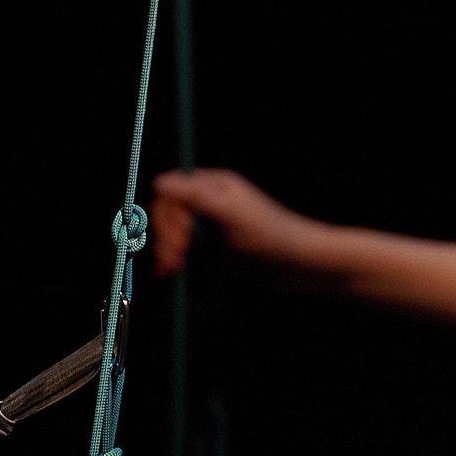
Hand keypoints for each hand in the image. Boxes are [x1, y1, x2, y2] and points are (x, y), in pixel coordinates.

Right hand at [150, 168, 324, 277]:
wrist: (297, 265)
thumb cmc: (271, 234)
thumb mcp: (231, 213)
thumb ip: (195, 197)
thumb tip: (159, 182)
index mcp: (211, 186)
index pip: (171, 191)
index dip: (168, 214)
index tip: (181, 238)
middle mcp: (206, 203)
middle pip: (166, 213)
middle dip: (165, 235)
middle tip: (177, 257)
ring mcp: (206, 227)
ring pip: (169, 234)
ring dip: (164, 250)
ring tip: (172, 269)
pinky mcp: (208, 250)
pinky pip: (179, 251)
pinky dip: (170, 260)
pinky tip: (167, 272)